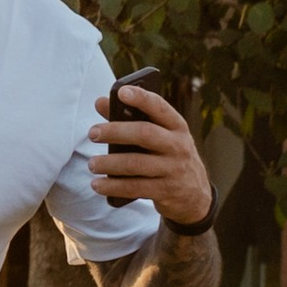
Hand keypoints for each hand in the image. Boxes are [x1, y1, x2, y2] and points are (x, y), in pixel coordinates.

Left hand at [88, 81, 214, 227]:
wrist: (195, 195)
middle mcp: (178, 146)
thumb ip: (129, 118)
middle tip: (92, 133)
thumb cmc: (167, 156)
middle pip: (145, 133)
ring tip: (92, 163)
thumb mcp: (159, 136)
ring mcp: (173, 170)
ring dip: (110, 163)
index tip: (121, 91)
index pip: (159, 107)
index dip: (141, 98)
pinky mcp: (166, 191)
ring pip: (136, 164)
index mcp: (176, 126)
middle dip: (115, 131)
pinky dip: (113, 186)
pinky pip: (135, 188)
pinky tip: (97, 184)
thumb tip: (100, 102)